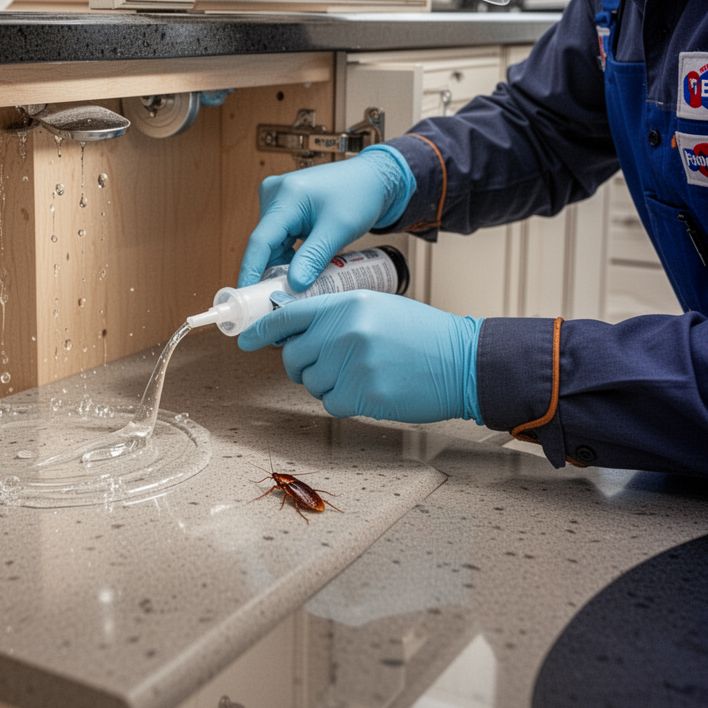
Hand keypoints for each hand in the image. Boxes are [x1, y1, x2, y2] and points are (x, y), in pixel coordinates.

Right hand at [238, 145, 414, 290]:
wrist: (371, 178)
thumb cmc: (359, 194)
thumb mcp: (338, 229)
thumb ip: (313, 258)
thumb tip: (294, 285)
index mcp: (287, 196)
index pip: (260, 240)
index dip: (251, 271)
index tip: (246, 298)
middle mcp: (275, 193)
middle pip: (264, 244)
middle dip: (271, 272)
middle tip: (282, 299)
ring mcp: (277, 199)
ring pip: (272, 244)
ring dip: (282, 265)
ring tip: (300, 283)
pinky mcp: (283, 206)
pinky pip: (279, 239)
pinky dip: (289, 256)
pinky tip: (302, 267)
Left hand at [238, 291, 482, 423]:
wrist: (463, 360)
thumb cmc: (421, 335)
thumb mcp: (374, 308)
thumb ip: (331, 314)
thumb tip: (288, 319)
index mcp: (346, 304)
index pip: (288, 315)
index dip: (262, 330)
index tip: (245, 340)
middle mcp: (344, 330)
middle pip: (293, 357)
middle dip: (304, 365)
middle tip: (330, 365)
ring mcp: (353, 363)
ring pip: (311, 383)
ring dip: (329, 384)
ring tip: (362, 373)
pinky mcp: (363, 394)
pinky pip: (330, 404)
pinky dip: (344, 402)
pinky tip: (369, 390)